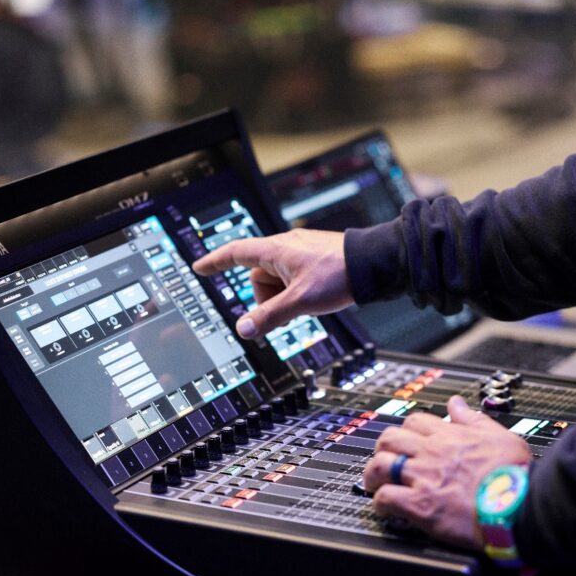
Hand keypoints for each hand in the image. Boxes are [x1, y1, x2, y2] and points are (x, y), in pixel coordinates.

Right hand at [192, 229, 351, 338]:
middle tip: (290, 307)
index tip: (200, 267)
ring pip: (278, 280)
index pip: (236, 252)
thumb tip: (243, 329)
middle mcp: (286, 246)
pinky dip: (297, 292)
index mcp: (276, 249)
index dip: (215, 262)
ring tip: (309, 301)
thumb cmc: (339, 275)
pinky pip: (294, 278)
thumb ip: (270, 316)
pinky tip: (317, 296)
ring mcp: (301, 252)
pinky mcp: (315, 259)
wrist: (374, 264)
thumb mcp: (300, 301)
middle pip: (259, 277)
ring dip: (286, 296)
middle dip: (268, 298)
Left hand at [363, 395, 531, 549]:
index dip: (407, 430)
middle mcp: (432, 453)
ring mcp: (423, 477)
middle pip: (390, 439)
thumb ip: (475, 420)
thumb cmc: (515, 475)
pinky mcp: (420, 505)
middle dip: (383, 448)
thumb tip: (458, 404)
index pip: (415, 421)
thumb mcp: (500, 436)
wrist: (517, 506)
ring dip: (373, 474)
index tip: (408, 441)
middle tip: (384, 459)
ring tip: (375, 484)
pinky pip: (386, 498)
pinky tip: (385, 508)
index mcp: (451, 436)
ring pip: (380, 465)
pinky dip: (380, 502)